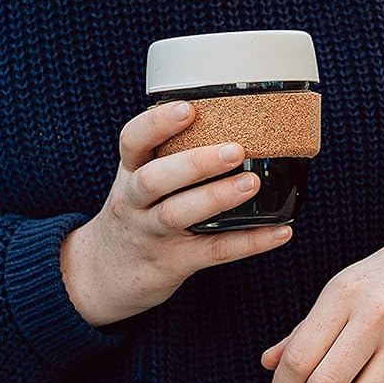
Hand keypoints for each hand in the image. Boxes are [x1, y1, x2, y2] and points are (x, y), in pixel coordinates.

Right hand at [61, 101, 292, 327]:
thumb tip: (239, 117)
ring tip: (251, 183)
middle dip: (194, 163)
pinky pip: (214, 251)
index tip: (187, 108)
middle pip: (154, 179)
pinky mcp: (174, 262)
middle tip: (234, 150)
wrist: (102, 274)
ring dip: (217, 197)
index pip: (132, 141)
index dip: (157, 124)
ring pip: (178, 214)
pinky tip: (280, 231)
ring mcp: (153, 234)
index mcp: (131, 172)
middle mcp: (136, 202)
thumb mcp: (139, 179)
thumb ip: (172, 154)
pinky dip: (250, 241)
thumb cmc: (138, 212)